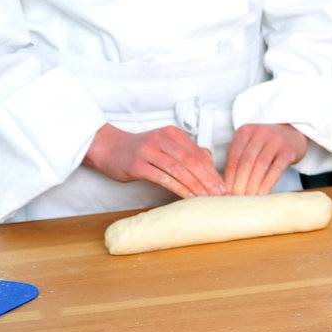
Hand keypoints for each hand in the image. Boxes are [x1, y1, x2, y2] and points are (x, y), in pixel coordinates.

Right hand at [84, 124, 225, 198]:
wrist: (108, 147)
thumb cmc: (139, 150)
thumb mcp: (164, 144)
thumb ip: (184, 150)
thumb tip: (209, 159)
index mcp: (173, 134)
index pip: (199, 153)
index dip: (213, 170)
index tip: (223, 185)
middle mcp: (163, 140)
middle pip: (192, 161)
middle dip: (208, 179)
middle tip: (220, 194)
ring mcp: (150, 151)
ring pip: (180, 169)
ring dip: (195, 185)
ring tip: (206, 198)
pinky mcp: (138, 165)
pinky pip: (163, 177)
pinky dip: (178, 188)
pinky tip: (187, 197)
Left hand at [224, 124, 308, 195]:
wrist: (294, 134)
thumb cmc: (266, 145)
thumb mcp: (250, 145)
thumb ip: (238, 160)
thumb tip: (225, 187)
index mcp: (245, 132)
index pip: (233, 157)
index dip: (228, 177)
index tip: (225, 193)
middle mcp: (260, 133)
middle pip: (246, 162)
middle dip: (239, 183)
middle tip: (235, 198)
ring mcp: (276, 140)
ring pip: (260, 165)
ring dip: (253, 185)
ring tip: (248, 199)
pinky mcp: (289, 150)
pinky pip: (277, 168)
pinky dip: (268, 183)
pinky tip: (263, 194)